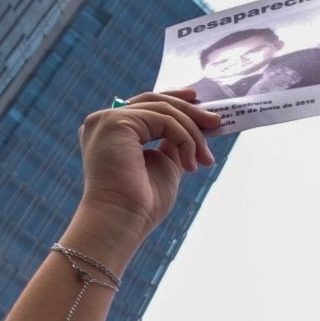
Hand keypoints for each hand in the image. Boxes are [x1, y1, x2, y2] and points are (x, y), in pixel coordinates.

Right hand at [74, 90, 220, 250]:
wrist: (123, 220)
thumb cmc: (141, 203)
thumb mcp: (163, 165)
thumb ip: (171, 145)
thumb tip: (191, 132)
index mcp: (111, 130)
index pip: (145, 105)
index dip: (175, 100)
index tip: (201, 104)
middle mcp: (103, 120)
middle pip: (154, 101)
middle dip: (190, 111)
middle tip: (216, 123)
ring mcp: (107, 119)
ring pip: (163, 110)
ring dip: (192, 135)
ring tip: (205, 160)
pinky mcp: (115, 122)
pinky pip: (164, 120)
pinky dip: (184, 140)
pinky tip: (190, 164)